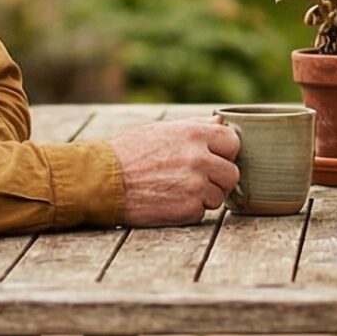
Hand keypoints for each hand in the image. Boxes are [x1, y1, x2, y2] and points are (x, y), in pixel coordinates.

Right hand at [111, 118, 240, 224]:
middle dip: (217, 178)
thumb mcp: (161, 130)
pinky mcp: (188, 209)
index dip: (224, 151)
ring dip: (203, 196)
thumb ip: (195, 127)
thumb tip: (221, 123)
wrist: (102, 181)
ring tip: (177, 189)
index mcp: (194, 134)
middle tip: (196, 178)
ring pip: (218, 196)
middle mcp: (200, 159)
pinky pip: (201, 212)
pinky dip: (188, 210)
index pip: (234, 142)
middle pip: (232, 173)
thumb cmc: (129, 152)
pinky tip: (168, 201)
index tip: (213, 157)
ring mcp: (196, 186)